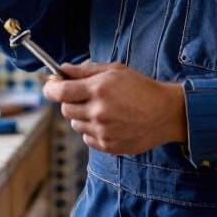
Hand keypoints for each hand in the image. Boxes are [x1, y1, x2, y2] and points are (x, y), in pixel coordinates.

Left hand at [42, 62, 186, 154]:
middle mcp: (98, 112)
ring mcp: (102, 132)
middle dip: (70, 101)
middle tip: (84, 96)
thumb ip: (86, 70)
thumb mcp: (115, 70)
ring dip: (81, 116)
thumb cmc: (142, 88)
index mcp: (99, 89)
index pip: (59, 91)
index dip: (50, 88)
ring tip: (101, 109)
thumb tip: (63, 70)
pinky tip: (108, 122)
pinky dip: (91, 130)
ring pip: (75, 124)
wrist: (165, 113)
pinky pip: (87, 138)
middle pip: (65, 110)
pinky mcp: (108, 146)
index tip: (50, 86)